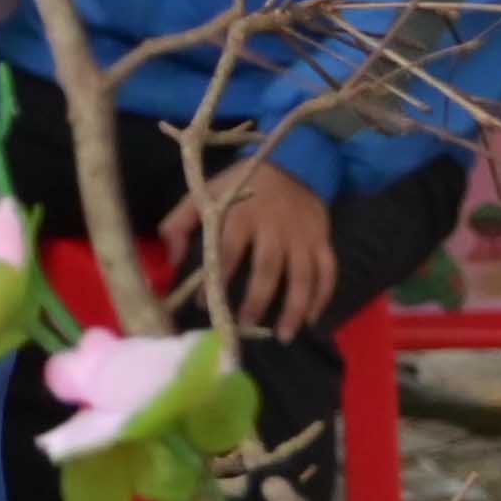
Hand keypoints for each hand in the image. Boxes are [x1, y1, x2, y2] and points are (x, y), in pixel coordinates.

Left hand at [169, 158, 341, 338]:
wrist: (291, 164)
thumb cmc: (240, 185)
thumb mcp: (204, 193)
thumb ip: (180, 223)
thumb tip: (172, 260)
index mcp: (242, 215)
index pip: (227, 250)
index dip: (216, 279)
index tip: (205, 305)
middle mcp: (275, 227)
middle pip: (267, 268)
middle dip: (256, 300)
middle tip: (244, 326)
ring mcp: (303, 236)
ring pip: (302, 276)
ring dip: (294, 308)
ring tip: (283, 336)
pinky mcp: (323, 240)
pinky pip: (328, 271)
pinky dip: (322, 296)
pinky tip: (310, 320)